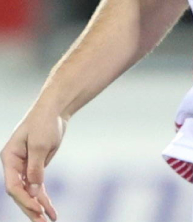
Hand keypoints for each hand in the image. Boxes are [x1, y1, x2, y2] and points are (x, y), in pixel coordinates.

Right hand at [3, 105, 65, 221]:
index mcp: (9, 159)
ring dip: (37, 208)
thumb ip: (36, 168)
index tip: (38, 207)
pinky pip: (38, 188)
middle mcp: (14, 166)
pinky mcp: (36, 168)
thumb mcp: (40, 144)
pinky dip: (44, 199)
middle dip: (30, 208)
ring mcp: (25, 168)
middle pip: (19, 193)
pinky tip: (51, 211)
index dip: (25, 198)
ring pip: (28, 193)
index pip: (13, 185)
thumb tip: (34, 190)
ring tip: (48, 221)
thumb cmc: (44, 123)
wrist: (54, 110)